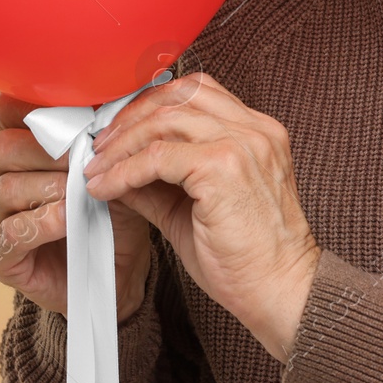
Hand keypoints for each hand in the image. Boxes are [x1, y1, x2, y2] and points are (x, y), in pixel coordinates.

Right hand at [0, 92, 154, 320]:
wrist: (116, 269)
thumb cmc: (110, 209)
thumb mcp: (112, 163)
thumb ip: (104, 133)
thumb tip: (115, 94)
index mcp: (16, 147)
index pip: (8, 111)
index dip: (40, 108)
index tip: (81, 114)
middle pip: (4, 147)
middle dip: (49, 149)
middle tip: (87, 156)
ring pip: (6, 187)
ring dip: (48, 185)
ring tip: (81, 190)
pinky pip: (11, 231)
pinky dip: (42, 221)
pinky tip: (68, 218)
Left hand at [83, 72, 321, 360]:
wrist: (283, 291)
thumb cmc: (248, 258)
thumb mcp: (195, 208)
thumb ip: (158, 183)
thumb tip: (115, 169)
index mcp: (257, 132)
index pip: (198, 91)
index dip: (152, 105)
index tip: (120, 130)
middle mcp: (255, 129)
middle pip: (179, 95)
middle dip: (131, 117)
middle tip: (101, 146)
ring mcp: (242, 144)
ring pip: (165, 119)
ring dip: (122, 142)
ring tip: (99, 168)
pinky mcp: (223, 167)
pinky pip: (158, 156)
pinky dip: (125, 170)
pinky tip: (107, 187)